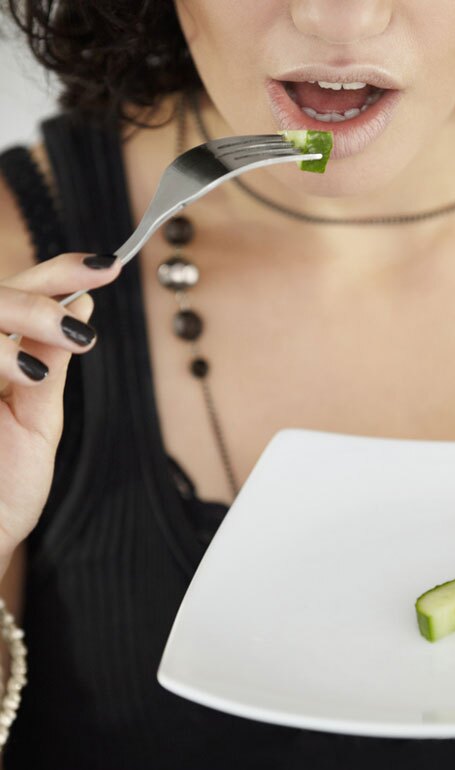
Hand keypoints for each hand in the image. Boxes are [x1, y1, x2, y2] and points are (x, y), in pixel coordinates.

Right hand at [0, 253, 121, 551]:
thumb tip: (82, 305)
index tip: (109, 264)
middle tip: (82, 320)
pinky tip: (28, 371)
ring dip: (23, 316)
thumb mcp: (36, 418)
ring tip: (67, 341)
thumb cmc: (3, 486)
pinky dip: (0, 354)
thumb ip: (50, 360)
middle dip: (40, 296)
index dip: (62, 273)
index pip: (22, 293)